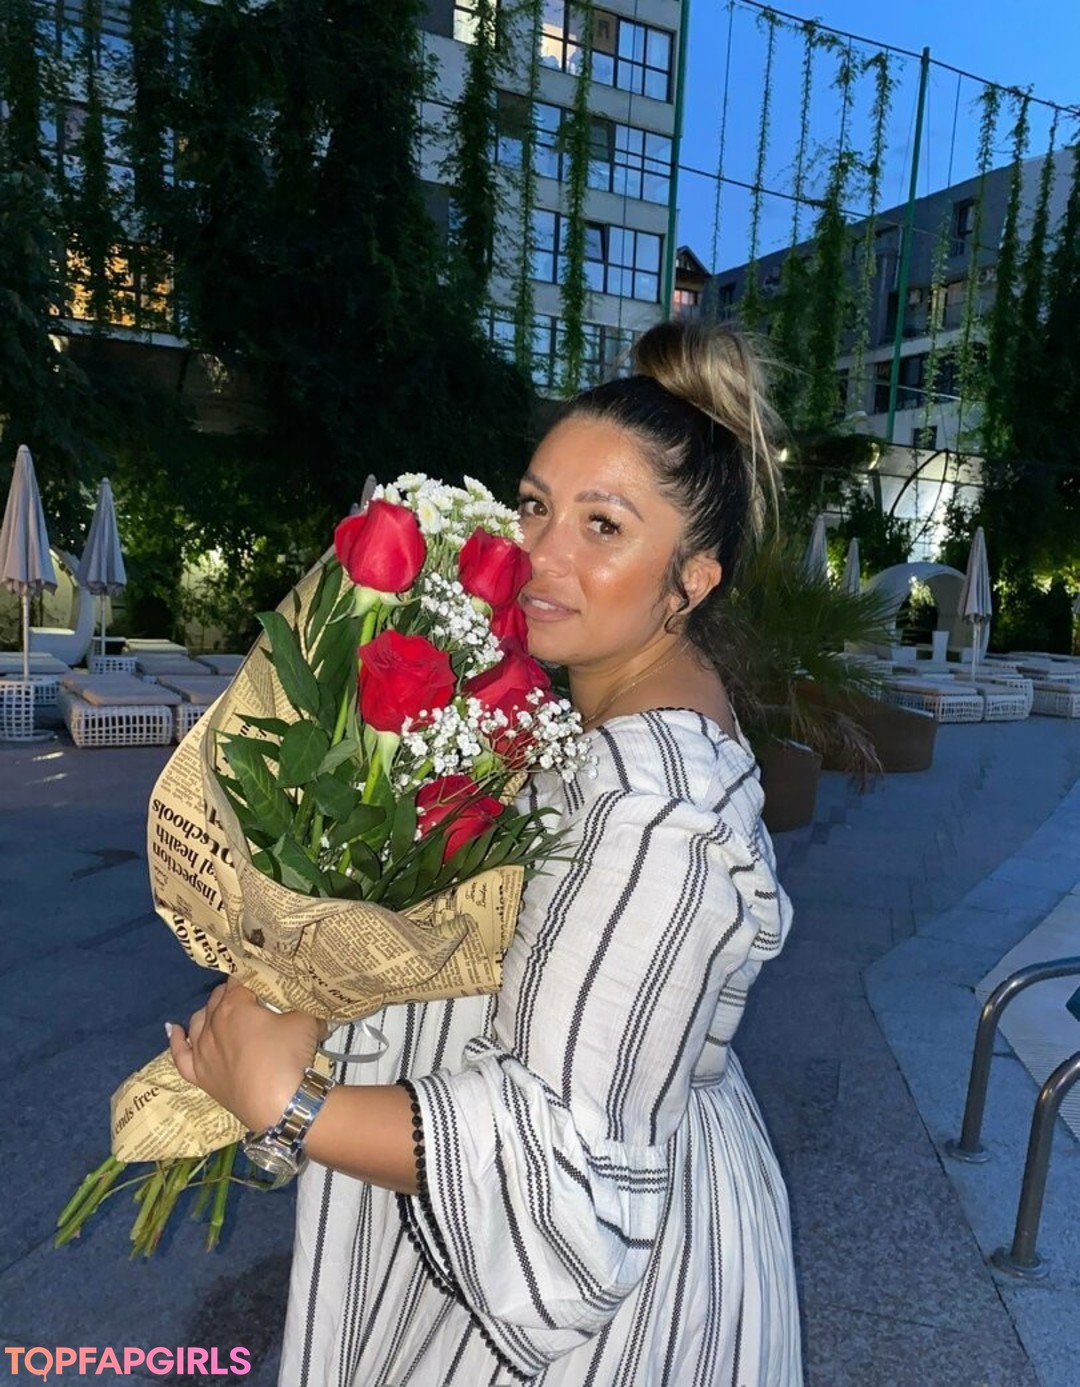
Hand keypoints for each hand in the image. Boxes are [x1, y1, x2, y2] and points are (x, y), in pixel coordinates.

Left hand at [167, 977, 325, 1132]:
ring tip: (223, 1010)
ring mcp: (202, 1051)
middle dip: (233, 994)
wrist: (279, 1105)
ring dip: (210, 1011)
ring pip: (198, 1021)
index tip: (262, 981)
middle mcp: (212, 1024)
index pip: (239, 982)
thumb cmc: (289, 1057)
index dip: (251, 979)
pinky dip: (176, 1039)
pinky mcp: (199, 1075)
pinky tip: (174, 1028)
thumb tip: (305, 1001)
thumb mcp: (305, 1020)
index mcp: (235, 1006)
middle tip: (252, 998)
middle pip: (218, 999)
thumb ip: (299, 1006)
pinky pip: (180, 1054)